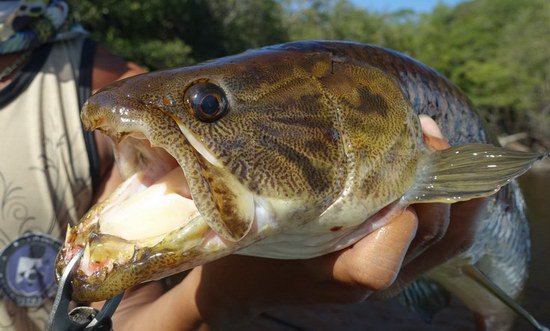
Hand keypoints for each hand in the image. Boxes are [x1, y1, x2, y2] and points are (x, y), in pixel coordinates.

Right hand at [110, 116, 485, 329]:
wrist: (236, 290)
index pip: (378, 266)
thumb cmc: (231, 257)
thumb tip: (195, 141)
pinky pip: (433, 241)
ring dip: (452, 193)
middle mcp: (360, 279)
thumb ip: (225, 195)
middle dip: (438, 185)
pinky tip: (431, 166)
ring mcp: (377, 271)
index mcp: (323, 275)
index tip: (397, 160)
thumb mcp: (225, 225)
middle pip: (427, 246)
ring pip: (441, 245)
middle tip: (424, 130)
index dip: (398, 222)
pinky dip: (444, 205)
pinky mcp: (382, 257)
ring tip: (437, 140)